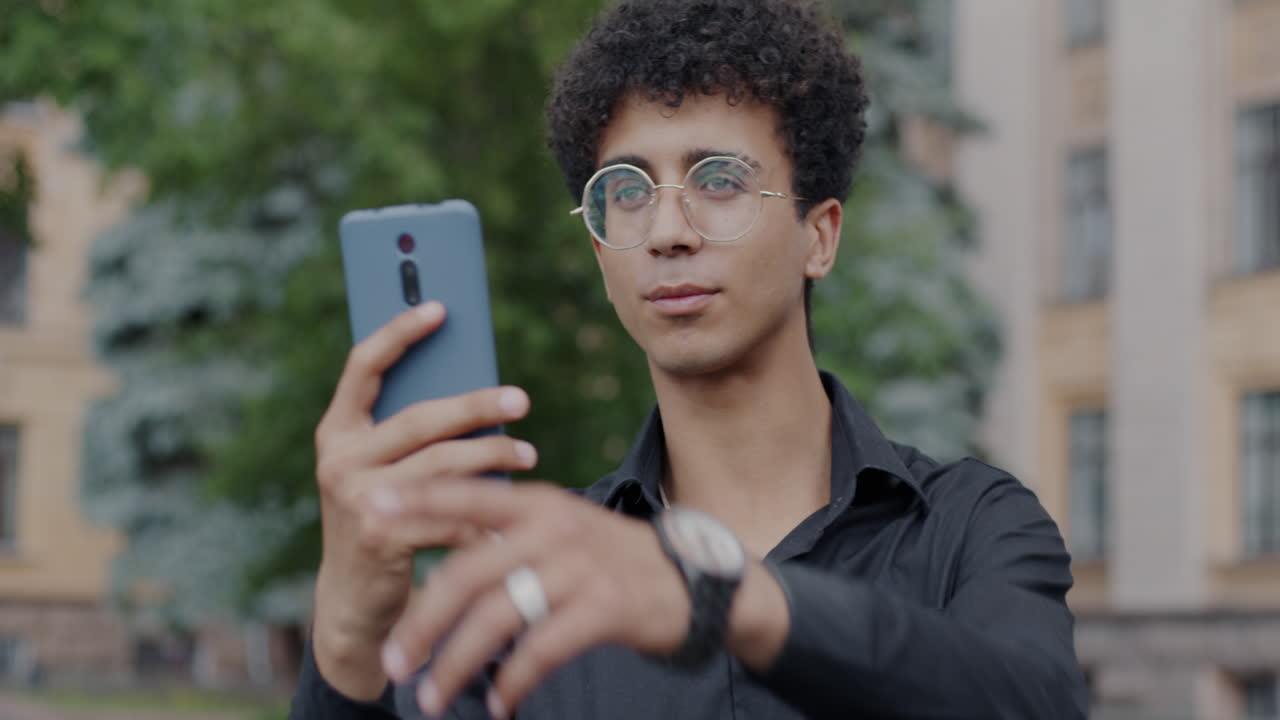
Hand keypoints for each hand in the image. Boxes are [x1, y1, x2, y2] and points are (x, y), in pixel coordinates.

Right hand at [310, 301, 538, 699]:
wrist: (355, 600)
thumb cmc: (382, 518)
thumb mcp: (384, 469)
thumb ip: (408, 432)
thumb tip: (479, 390)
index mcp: (336, 430)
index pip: (362, 365)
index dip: (400, 332)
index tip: (441, 306)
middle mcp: (338, 458)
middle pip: (420, 416)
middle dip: (476, 405)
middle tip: (520, 400)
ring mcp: (355, 496)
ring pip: (443, 462)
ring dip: (494, 457)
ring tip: (529, 456)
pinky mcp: (379, 534)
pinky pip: (450, 513)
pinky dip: (486, 514)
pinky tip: (513, 516)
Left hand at [376, 480, 787, 718]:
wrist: (695, 579)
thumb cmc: (611, 559)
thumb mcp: (563, 532)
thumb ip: (510, 538)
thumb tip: (442, 561)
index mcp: (538, 505)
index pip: (466, 497)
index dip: (417, 503)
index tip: (370, 509)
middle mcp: (555, 529)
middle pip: (468, 574)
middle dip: (423, 622)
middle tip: (393, 661)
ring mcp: (581, 567)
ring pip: (498, 618)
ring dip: (457, 663)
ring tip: (431, 697)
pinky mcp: (605, 606)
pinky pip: (542, 649)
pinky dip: (513, 682)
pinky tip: (500, 705)